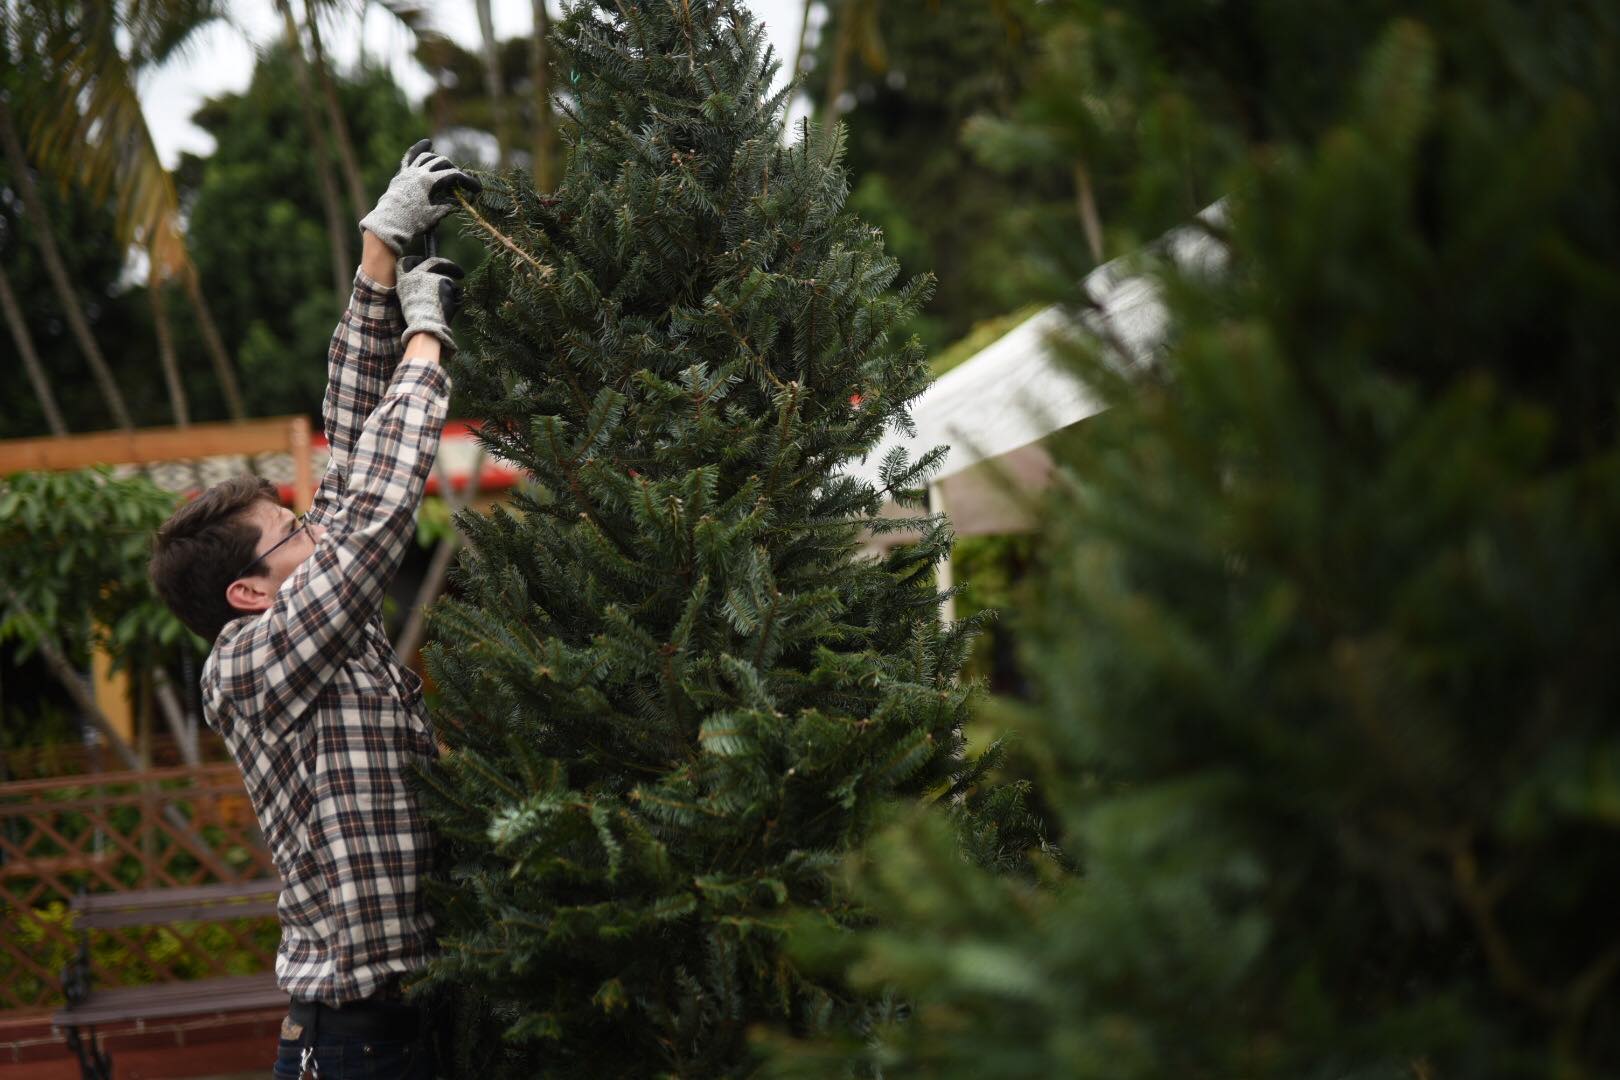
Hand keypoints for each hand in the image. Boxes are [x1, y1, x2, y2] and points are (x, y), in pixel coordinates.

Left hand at [359, 139, 482, 254]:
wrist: (389, 224)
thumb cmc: (413, 222)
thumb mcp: (434, 215)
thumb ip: (447, 206)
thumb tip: (458, 202)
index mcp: (429, 181)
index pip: (453, 175)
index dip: (467, 180)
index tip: (476, 188)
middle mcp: (419, 172)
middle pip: (441, 162)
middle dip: (453, 169)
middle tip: (458, 181)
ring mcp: (409, 172)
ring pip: (426, 157)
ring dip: (438, 159)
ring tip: (445, 165)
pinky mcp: (401, 175)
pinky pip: (409, 158)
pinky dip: (418, 150)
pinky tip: (426, 144)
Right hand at [397, 256, 464, 355]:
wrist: (425, 326)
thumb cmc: (422, 322)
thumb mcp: (415, 304)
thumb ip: (422, 291)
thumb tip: (438, 283)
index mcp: (404, 282)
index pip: (406, 263)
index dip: (416, 260)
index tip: (424, 260)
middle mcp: (415, 275)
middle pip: (434, 262)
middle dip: (448, 265)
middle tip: (459, 272)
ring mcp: (429, 276)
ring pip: (447, 281)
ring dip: (451, 294)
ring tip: (446, 310)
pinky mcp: (442, 280)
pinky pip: (455, 290)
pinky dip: (456, 299)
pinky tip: (450, 309)